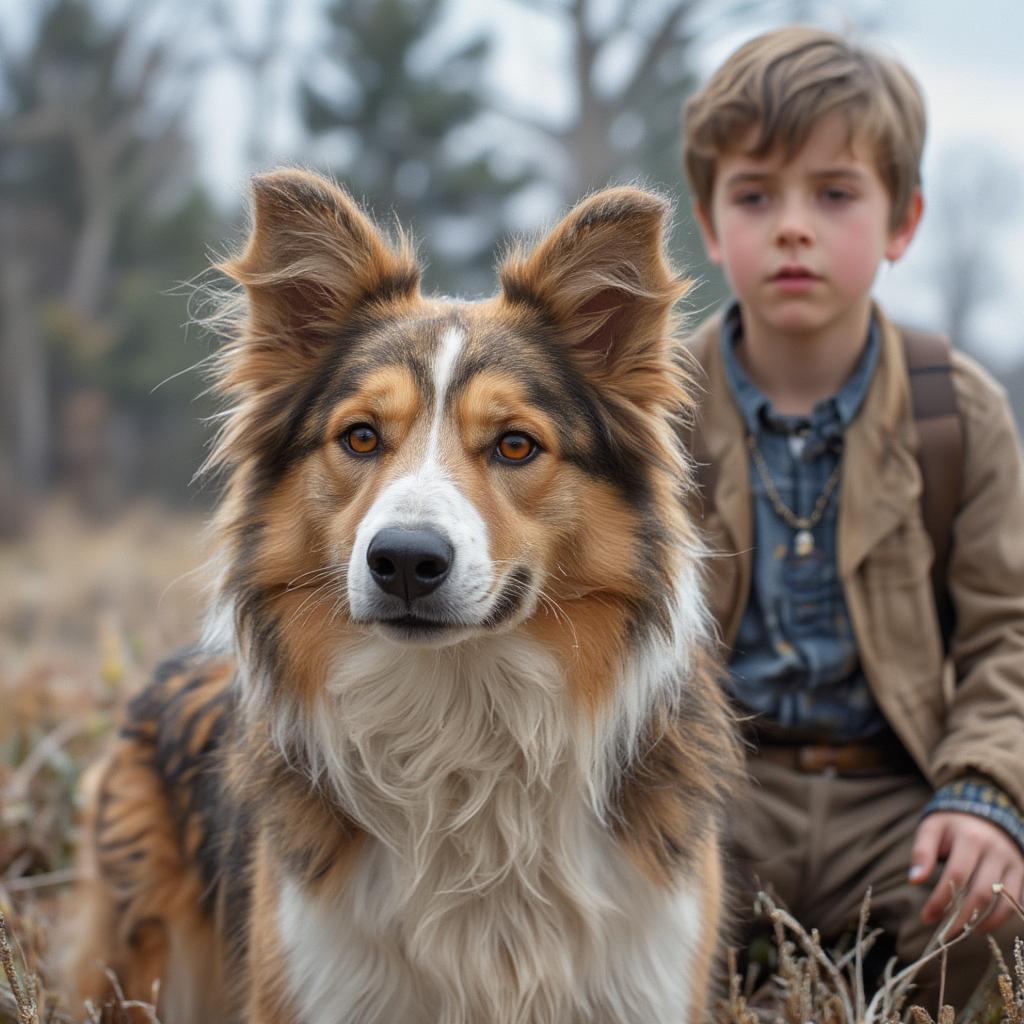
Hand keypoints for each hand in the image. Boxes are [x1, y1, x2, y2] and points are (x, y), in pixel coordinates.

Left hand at [909, 812, 1023, 933]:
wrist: (986, 810)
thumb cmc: (952, 825)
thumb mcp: (932, 829)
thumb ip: (922, 852)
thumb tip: (914, 880)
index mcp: (971, 838)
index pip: (956, 876)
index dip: (941, 900)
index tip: (926, 917)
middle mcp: (996, 851)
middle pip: (981, 893)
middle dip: (962, 918)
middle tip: (945, 934)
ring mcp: (1013, 863)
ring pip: (1003, 901)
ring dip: (984, 922)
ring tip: (965, 933)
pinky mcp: (1023, 872)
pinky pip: (1017, 901)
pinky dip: (1003, 917)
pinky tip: (985, 926)